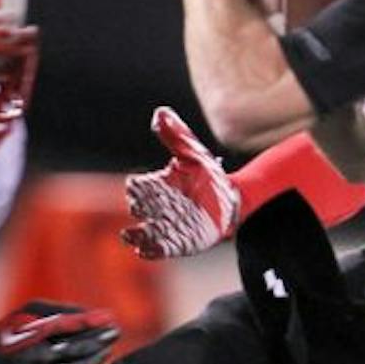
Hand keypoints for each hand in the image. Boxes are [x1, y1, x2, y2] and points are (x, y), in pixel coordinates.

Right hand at [0, 300, 120, 363]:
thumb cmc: (17, 329)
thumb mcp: (33, 311)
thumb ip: (63, 311)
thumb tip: (96, 315)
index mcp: (31, 333)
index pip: (65, 326)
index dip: (90, 322)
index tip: (110, 317)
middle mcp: (36, 355)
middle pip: (75, 348)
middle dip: (98, 340)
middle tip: (115, 332)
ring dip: (97, 359)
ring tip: (110, 348)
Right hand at [120, 107, 239, 259]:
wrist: (232, 202)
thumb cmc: (210, 177)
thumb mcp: (194, 154)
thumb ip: (176, 135)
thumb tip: (160, 112)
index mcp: (156, 185)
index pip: (135, 187)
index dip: (135, 187)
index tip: (138, 185)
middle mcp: (156, 207)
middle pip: (137, 209)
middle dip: (138, 209)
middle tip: (142, 208)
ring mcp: (164, 227)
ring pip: (141, 234)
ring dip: (135, 236)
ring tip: (133, 236)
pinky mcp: (176, 244)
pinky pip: (158, 251)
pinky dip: (151, 251)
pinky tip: (146, 250)